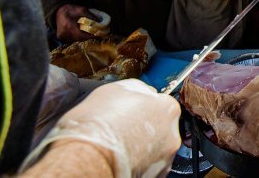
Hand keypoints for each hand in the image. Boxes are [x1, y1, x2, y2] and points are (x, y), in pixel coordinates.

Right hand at [26, 79, 180, 176]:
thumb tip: (141, 92)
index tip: (129, 112)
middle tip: (122, 131)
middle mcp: (172, 134)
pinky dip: (138, 165)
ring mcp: (165, 159)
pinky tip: (120, 161)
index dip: (142, 107)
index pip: (161, 103)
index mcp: (166, 108)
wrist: (86, 159)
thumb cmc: (96, 125)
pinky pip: (149, 167)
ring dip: (142, 148)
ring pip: (156, 149)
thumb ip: (136, 90)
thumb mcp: (114, 90)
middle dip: (144, 128)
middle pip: (161, 127)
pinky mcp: (155, 177)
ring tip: (118, 148)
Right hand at [55, 4, 95, 42]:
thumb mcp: (81, 9)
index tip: (97, 34)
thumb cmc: (70, 9)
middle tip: (95, 33)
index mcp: (68, 26)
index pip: (81, 35)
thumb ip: (90, 15)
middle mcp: (64, 33)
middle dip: (87, 36)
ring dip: (82, 37)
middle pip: (79, 38)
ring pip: (75, 40)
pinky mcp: (60, 37)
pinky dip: (77, 37)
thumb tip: (99, 21)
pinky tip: (81, 32)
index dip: (90, 36)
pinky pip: (71, 39)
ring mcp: (61, 36)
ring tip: (89, 33)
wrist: (58, 11)